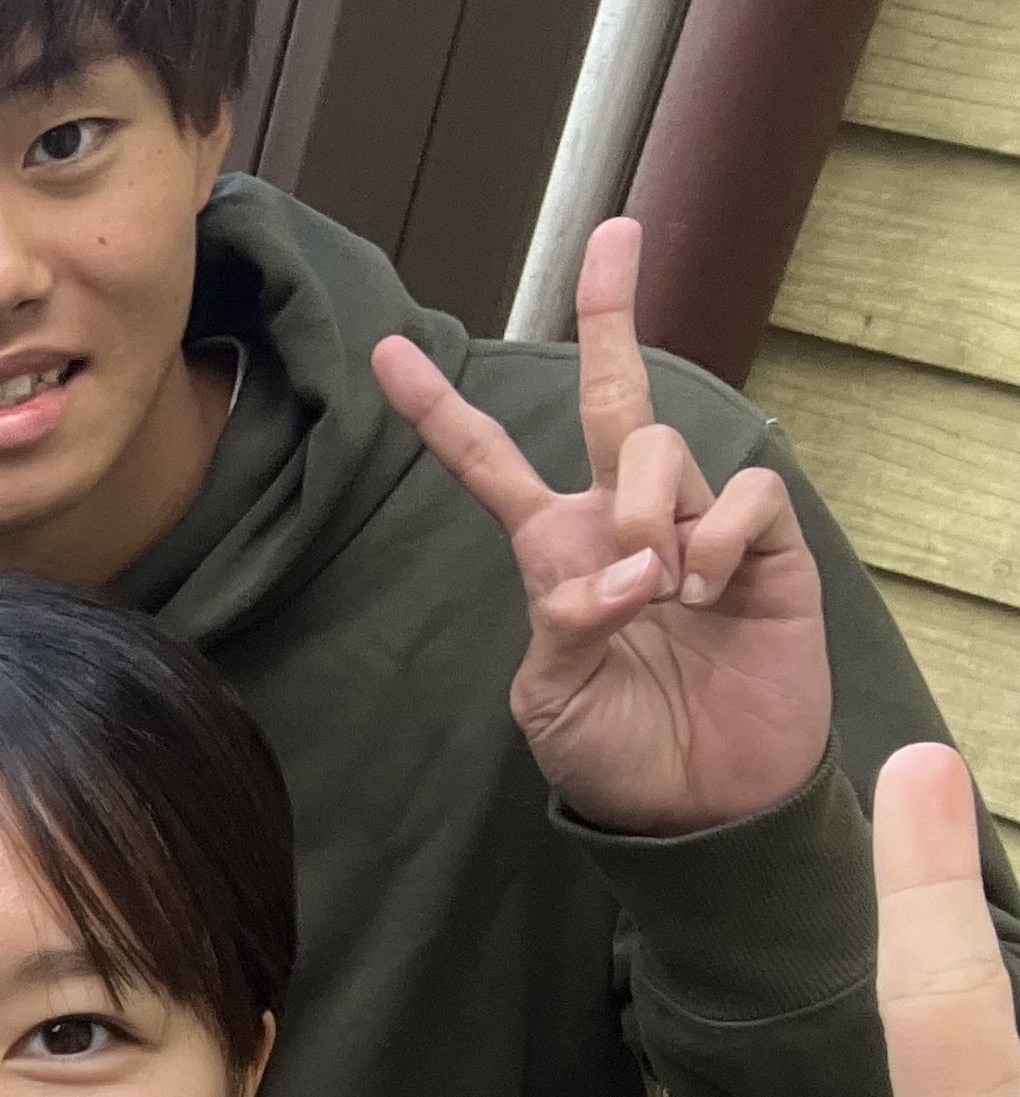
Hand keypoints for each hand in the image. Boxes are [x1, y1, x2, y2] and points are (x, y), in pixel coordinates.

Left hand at [372, 217, 827, 836]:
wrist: (699, 806)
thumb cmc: (613, 751)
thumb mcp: (550, 700)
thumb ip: (562, 627)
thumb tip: (622, 571)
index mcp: (554, 548)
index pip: (488, 463)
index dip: (438, 410)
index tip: (385, 351)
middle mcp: (624, 519)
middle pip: (613, 396)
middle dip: (610, 312)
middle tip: (615, 235)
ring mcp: (698, 526)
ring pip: (663, 446)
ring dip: (649, 507)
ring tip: (658, 592)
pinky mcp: (766, 548)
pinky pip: (743, 494)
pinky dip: (716, 536)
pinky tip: (705, 590)